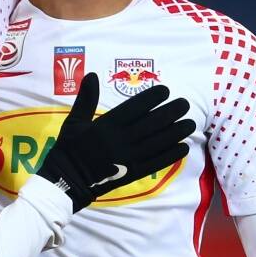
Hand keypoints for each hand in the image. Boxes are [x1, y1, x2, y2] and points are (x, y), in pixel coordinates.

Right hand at [36, 73, 193, 211]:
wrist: (66, 181)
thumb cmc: (69, 149)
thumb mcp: (74, 122)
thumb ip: (86, 99)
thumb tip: (93, 75)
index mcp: (106, 125)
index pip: (135, 107)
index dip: (153, 97)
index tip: (165, 90)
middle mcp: (120, 140)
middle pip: (152, 123)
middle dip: (171, 112)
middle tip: (184, 104)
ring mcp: (128, 157)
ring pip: (159, 142)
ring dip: (176, 132)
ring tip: (189, 123)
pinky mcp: (132, 173)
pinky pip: (156, 162)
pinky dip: (171, 155)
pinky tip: (183, 147)